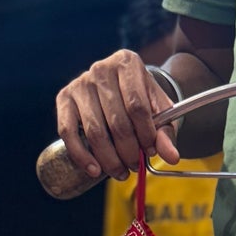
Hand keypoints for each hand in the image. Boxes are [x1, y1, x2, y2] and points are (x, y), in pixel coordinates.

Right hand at [56, 49, 179, 182]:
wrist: (119, 89)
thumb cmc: (141, 102)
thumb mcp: (159, 112)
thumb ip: (166, 133)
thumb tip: (172, 158)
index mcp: (127, 63)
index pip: (137, 107)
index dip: (145, 136)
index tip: (150, 152)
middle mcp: (101, 69)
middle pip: (116, 122)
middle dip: (129, 152)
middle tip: (135, 166)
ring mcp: (80, 83)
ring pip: (94, 132)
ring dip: (110, 159)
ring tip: (121, 171)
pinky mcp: (64, 98)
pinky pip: (67, 131)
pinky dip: (81, 155)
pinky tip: (94, 170)